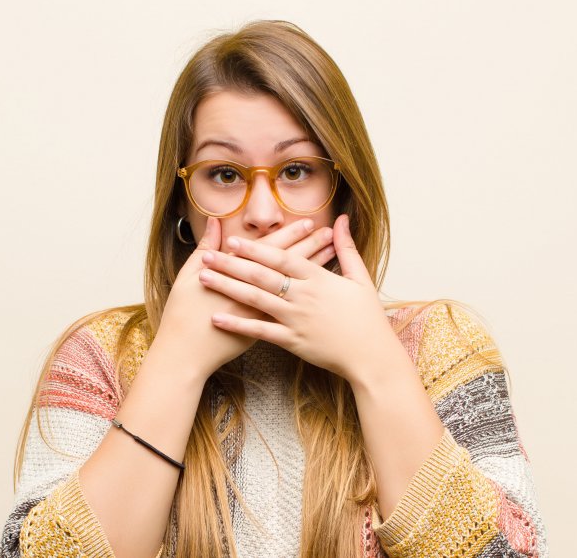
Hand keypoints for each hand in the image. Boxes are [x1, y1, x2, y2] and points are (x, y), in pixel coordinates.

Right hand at [152, 217, 335, 380]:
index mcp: (237, 274)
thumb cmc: (183, 312)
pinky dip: (305, 297)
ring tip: (330, 258)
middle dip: (309, 248)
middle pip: (288, 266)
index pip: (270, 249)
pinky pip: (292, 309)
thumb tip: (215, 222)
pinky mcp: (264, 330)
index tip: (308, 222)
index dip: (290, 235)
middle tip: (328, 233)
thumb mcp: (189, 275)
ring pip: (294, 287)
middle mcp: (254, 291)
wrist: (186, 353)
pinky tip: (319, 291)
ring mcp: (262, 312)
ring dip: (312, 271)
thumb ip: (206, 247)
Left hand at [197, 214, 403, 384]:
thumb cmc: (368, 318)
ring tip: (204, 278)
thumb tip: (342, 219)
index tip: (233, 240)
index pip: (281, 258)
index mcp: (319, 278)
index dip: (255, 248)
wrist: (372, 357)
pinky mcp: (292, 341)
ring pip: (255, 300)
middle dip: (231, 264)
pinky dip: (237, 325)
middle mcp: (304, 296)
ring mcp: (296, 319)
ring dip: (227, 287)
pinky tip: (216, 318)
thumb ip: (347, 248)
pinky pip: (260, 331)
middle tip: (206, 255)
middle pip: (261, 276)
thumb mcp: (361, 278)